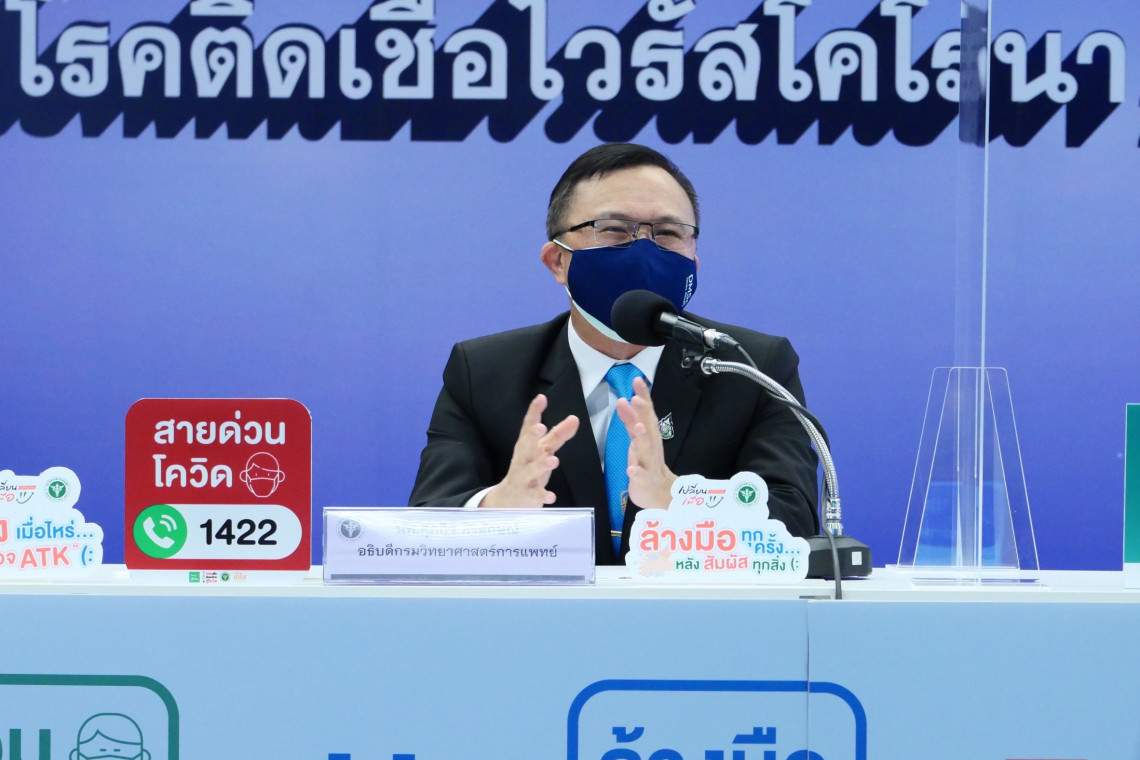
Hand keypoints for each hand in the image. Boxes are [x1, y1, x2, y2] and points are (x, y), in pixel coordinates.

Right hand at [481, 394, 579, 507]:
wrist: (508, 499)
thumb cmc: (528, 469)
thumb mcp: (543, 450)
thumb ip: (558, 435)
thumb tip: (575, 418)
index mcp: (526, 445)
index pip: (528, 426)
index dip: (534, 412)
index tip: (541, 398)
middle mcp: (523, 459)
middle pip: (526, 446)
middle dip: (532, 437)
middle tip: (540, 427)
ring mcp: (523, 478)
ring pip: (531, 471)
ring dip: (541, 465)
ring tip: (553, 460)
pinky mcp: (527, 496)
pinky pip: (535, 496)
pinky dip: (542, 496)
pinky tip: (551, 496)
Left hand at [615, 376, 676, 509]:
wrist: (659, 493)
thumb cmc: (647, 462)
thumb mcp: (638, 438)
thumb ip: (630, 421)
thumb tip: (622, 400)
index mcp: (649, 435)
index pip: (646, 412)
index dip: (643, 396)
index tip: (637, 380)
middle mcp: (651, 446)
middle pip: (648, 427)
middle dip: (643, 413)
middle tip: (635, 398)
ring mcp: (649, 463)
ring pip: (646, 450)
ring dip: (642, 438)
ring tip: (638, 427)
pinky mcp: (645, 481)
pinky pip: (641, 476)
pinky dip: (637, 472)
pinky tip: (631, 469)